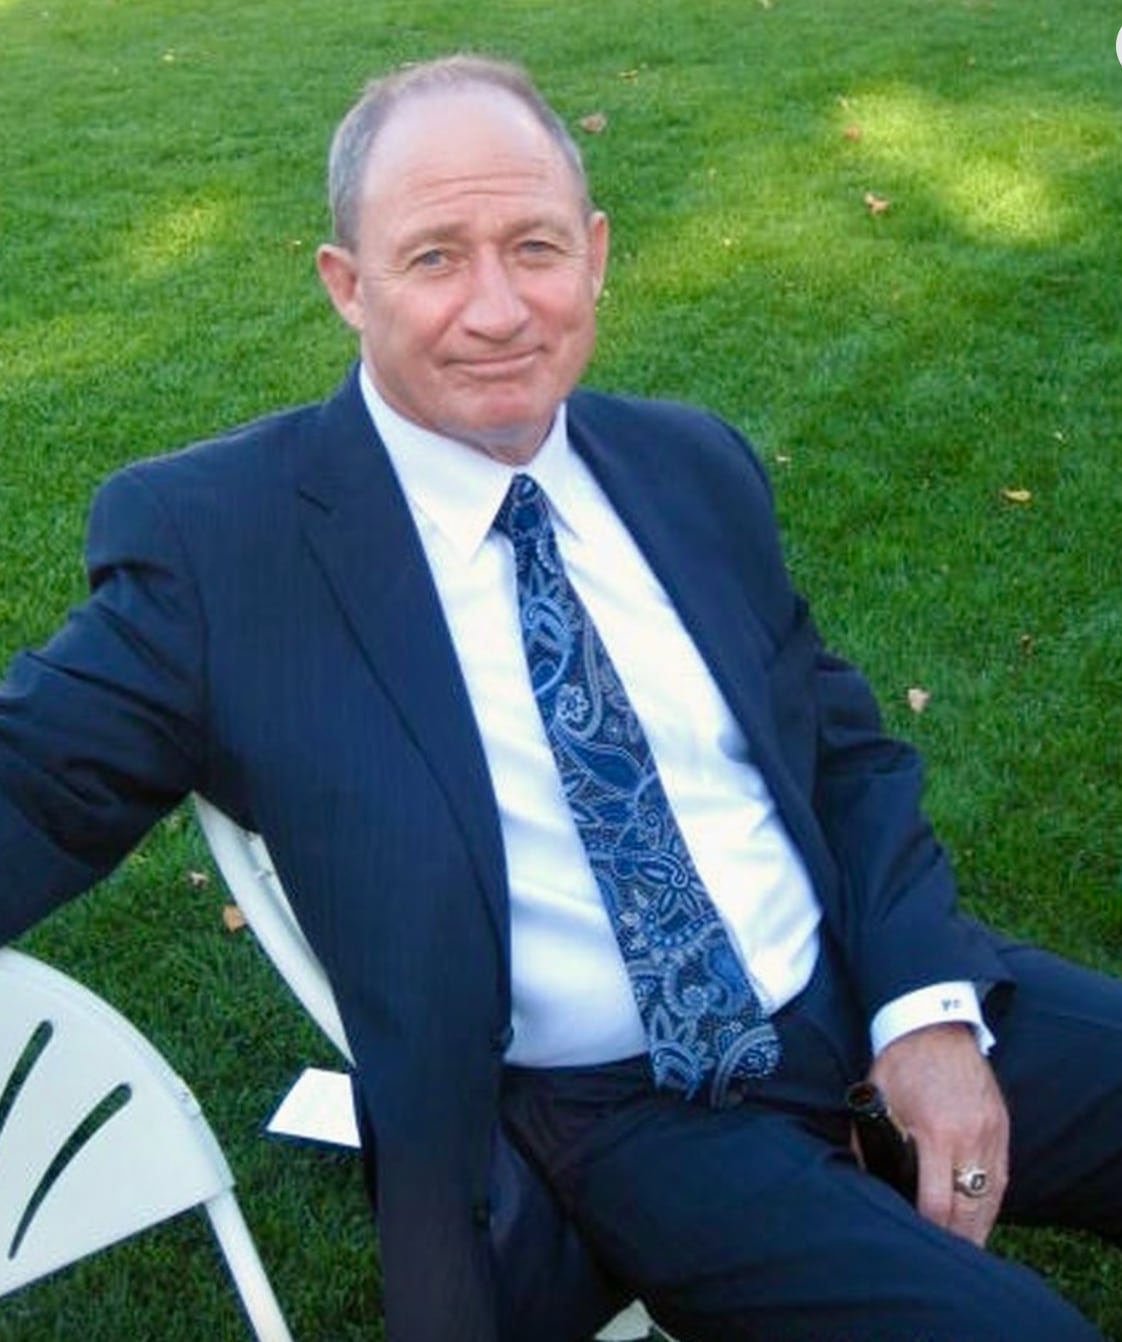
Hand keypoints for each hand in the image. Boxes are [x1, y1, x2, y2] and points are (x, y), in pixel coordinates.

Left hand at [867, 1022, 1008, 1245]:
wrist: (934, 1024)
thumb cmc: (900, 1062)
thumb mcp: (876, 1100)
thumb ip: (870, 1142)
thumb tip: (865, 1179)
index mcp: (938, 1133)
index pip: (937, 1202)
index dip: (927, 1228)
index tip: (917, 1241)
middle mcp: (971, 1138)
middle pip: (970, 1210)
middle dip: (956, 1239)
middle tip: (943, 1258)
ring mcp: (992, 1133)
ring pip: (991, 1198)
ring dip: (978, 1227)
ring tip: (964, 1248)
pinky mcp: (1002, 1127)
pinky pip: (1001, 1178)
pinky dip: (991, 1202)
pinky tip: (980, 1218)